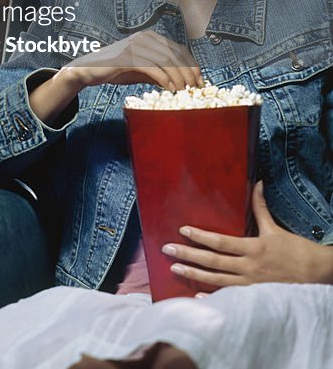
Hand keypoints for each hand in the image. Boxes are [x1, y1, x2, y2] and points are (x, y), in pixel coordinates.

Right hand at [30, 30, 202, 123]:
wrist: (89, 70)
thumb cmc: (116, 70)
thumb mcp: (143, 71)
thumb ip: (160, 73)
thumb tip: (182, 84)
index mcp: (151, 38)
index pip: (179, 50)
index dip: (192, 66)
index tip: (200, 83)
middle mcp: (145, 37)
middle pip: (176, 55)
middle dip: (189, 74)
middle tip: (195, 90)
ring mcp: (136, 45)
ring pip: (166, 61)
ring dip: (178, 78)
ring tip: (183, 92)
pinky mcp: (127, 56)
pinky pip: (152, 67)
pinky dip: (164, 79)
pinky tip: (169, 89)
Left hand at [161, 180, 332, 289]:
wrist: (315, 275)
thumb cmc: (295, 250)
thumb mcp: (275, 228)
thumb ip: (260, 207)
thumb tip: (256, 184)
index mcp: (253, 248)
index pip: (220, 241)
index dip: (200, 236)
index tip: (183, 230)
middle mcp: (249, 267)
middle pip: (213, 261)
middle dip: (188, 255)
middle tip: (167, 250)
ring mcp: (250, 284)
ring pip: (216, 280)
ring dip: (194, 275)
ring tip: (174, 269)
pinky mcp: (253, 296)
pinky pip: (228, 297)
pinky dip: (212, 297)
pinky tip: (196, 296)